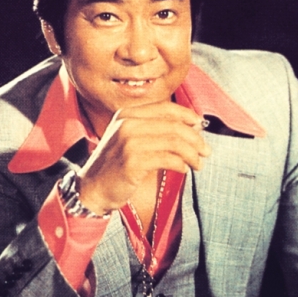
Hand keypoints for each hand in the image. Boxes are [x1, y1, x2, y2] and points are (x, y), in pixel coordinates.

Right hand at [77, 101, 210, 214]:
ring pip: (174, 142)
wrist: (91, 188)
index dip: (187, 115)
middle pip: (174, 125)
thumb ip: (153, 129)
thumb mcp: (129, 138)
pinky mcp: (133, 162)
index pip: (166, 108)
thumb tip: (191, 127)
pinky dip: (181, 165)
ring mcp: (129, 142)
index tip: (200, 126)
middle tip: (206, 151)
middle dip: (195, 139)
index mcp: (127, 114)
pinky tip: (184, 170)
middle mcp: (127, 123)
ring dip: (192, 154)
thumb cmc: (115, 165)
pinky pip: (168, 159)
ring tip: (198, 164)